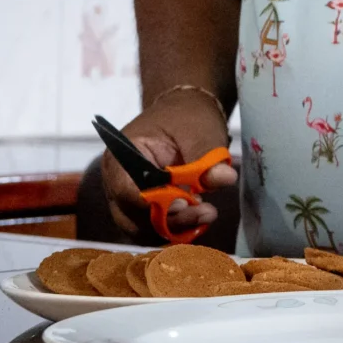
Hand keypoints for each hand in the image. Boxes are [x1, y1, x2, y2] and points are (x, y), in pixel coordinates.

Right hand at [91, 90, 236, 242]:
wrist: (185, 113)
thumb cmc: (186, 117)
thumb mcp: (201, 132)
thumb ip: (209, 157)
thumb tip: (225, 178)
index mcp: (121, 156)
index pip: (126, 190)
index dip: (154, 204)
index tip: (184, 203)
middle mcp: (117, 181)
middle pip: (133, 217)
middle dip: (170, 221)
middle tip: (206, 211)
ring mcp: (128, 198)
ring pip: (143, 229)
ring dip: (176, 228)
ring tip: (207, 212)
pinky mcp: (143, 209)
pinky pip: (154, 228)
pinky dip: (177, 229)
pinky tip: (199, 216)